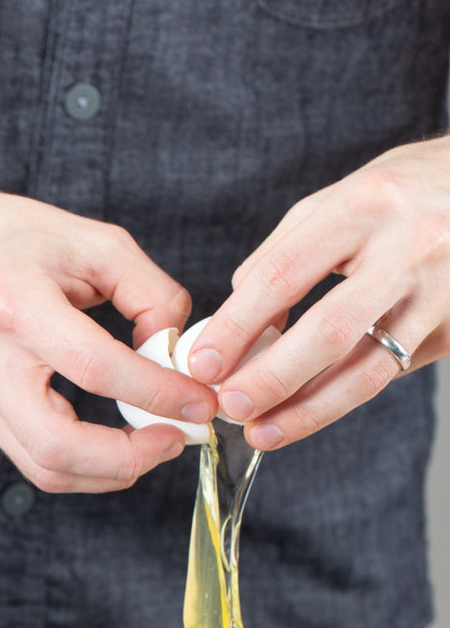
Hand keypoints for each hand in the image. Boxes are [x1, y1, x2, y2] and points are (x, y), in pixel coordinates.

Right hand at [0, 182, 216, 491]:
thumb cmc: (10, 239)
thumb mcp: (92, 241)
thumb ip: (148, 292)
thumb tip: (177, 352)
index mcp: (15, 306)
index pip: (94, 369)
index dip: (157, 393)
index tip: (200, 401)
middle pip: (58, 446)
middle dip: (129, 458)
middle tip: (175, 439)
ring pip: (45, 469)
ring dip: (109, 472)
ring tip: (153, 445)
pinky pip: (36, 461)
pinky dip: (85, 465)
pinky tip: (117, 443)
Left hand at [183, 135, 449, 449]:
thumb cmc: (398, 195)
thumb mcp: (335, 201)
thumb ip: (279, 257)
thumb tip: (233, 325)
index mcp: (365, 205)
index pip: (284, 275)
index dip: (236, 326)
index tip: (202, 363)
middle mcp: (410, 248)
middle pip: (329, 331)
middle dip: (270, 378)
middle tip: (228, 406)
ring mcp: (443, 292)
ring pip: (369, 370)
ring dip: (307, 411)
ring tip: (260, 433)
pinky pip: (390, 373)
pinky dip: (340, 399)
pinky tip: (303, 414)